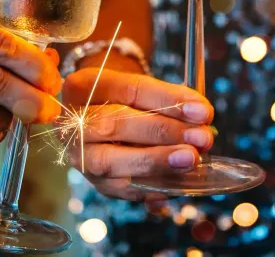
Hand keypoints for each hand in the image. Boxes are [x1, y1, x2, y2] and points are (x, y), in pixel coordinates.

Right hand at [61, 69, 213, 199]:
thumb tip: (201, 115)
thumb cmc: (127, 100)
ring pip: (110, 161)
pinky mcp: (93, 182)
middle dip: (162, 131)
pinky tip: (177, 182)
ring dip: (155, 161)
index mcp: (83, 86)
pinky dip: (150, 186)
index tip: (202, 110)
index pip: (127, 89)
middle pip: (113, 125)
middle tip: (200, 136)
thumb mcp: (142, 88)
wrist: (104, 116)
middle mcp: (72, 122)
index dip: (167, 99)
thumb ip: (170, 99)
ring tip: (190, 158)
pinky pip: (120, 189)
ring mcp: (78, 155)